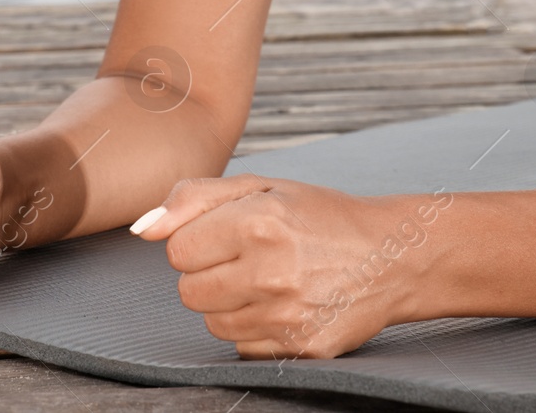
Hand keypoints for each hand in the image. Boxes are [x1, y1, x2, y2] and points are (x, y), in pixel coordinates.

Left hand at [130, 174, 440, 359]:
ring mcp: (287, 315)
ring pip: (212, 323)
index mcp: (258, 221)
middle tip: (251, 258)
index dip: (201, 240)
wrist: (393, 255)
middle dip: (211, 274)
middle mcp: (272, 270)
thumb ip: (194, 198)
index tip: (232, 234)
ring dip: (231, 304)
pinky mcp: (300, 349)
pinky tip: (287, 305)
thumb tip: (141, 229)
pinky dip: (256, 331)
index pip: (177, 250)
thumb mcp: (262, 187)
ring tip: (271, 280)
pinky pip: (243, 348)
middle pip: (188, 291)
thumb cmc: (321, 216)